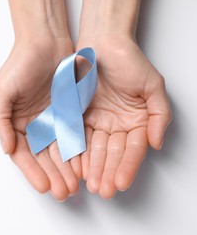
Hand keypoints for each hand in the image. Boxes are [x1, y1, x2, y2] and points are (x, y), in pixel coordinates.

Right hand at [0, 38, 81, 200]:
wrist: (46, 41)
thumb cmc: (21, 63)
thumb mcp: (3, 90)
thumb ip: (0, 120)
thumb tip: (6, 149)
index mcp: (15, 123)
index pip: (23, 154)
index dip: (33, 172)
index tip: (44, 187)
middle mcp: (33, 125)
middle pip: (43, 157)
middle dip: (53, 175)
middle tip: (64, 193)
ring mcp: (52, 120)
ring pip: (60, 151)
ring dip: (66, 169)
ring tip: (75, 186)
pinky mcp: (70, 113)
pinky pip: (75, 136)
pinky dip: (78, 152)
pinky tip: (83, 166)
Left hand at [76, 37, 171, 198]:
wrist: (101, 42)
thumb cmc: (128, 61)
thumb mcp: (152, 85)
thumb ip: (158, 114)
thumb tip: (157, 143)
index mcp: (135, 121)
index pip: (132, 149)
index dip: (127, 166)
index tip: (120, 183)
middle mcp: (116, 125)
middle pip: (112, 153)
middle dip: (107, 173)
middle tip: (102, 191)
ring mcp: (96, 122)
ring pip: (94, 150)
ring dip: (92, 168)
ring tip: (89, 185)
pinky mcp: (77, 117)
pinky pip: (76, 137)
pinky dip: (76, 152)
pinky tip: (75, 167)